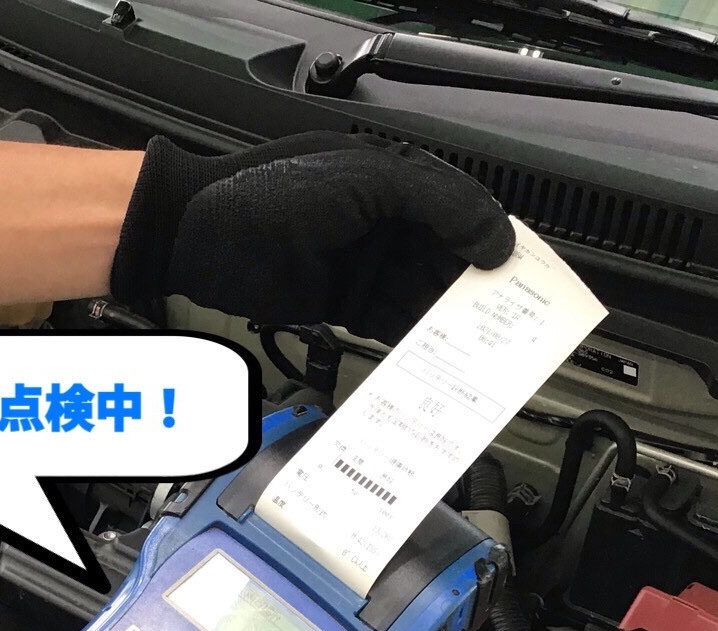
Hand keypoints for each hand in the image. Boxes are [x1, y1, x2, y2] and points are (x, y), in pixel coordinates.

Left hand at [111, 132, 515, 344]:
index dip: (496, 245)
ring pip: (422, 300)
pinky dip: (411, 345)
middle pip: (449, 264)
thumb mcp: (362, 181)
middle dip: (476, 296)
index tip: (523, 280)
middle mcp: (385, 224)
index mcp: (396, 181)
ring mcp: (363, 266)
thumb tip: (492, 237)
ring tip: (477, 354)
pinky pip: (389, 327)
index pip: (465, 214)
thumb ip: (433, 201)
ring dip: (448, 328)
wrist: (195, 234)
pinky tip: (432, 361)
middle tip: (506, 329)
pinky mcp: (342, 304)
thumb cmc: (261, 192)